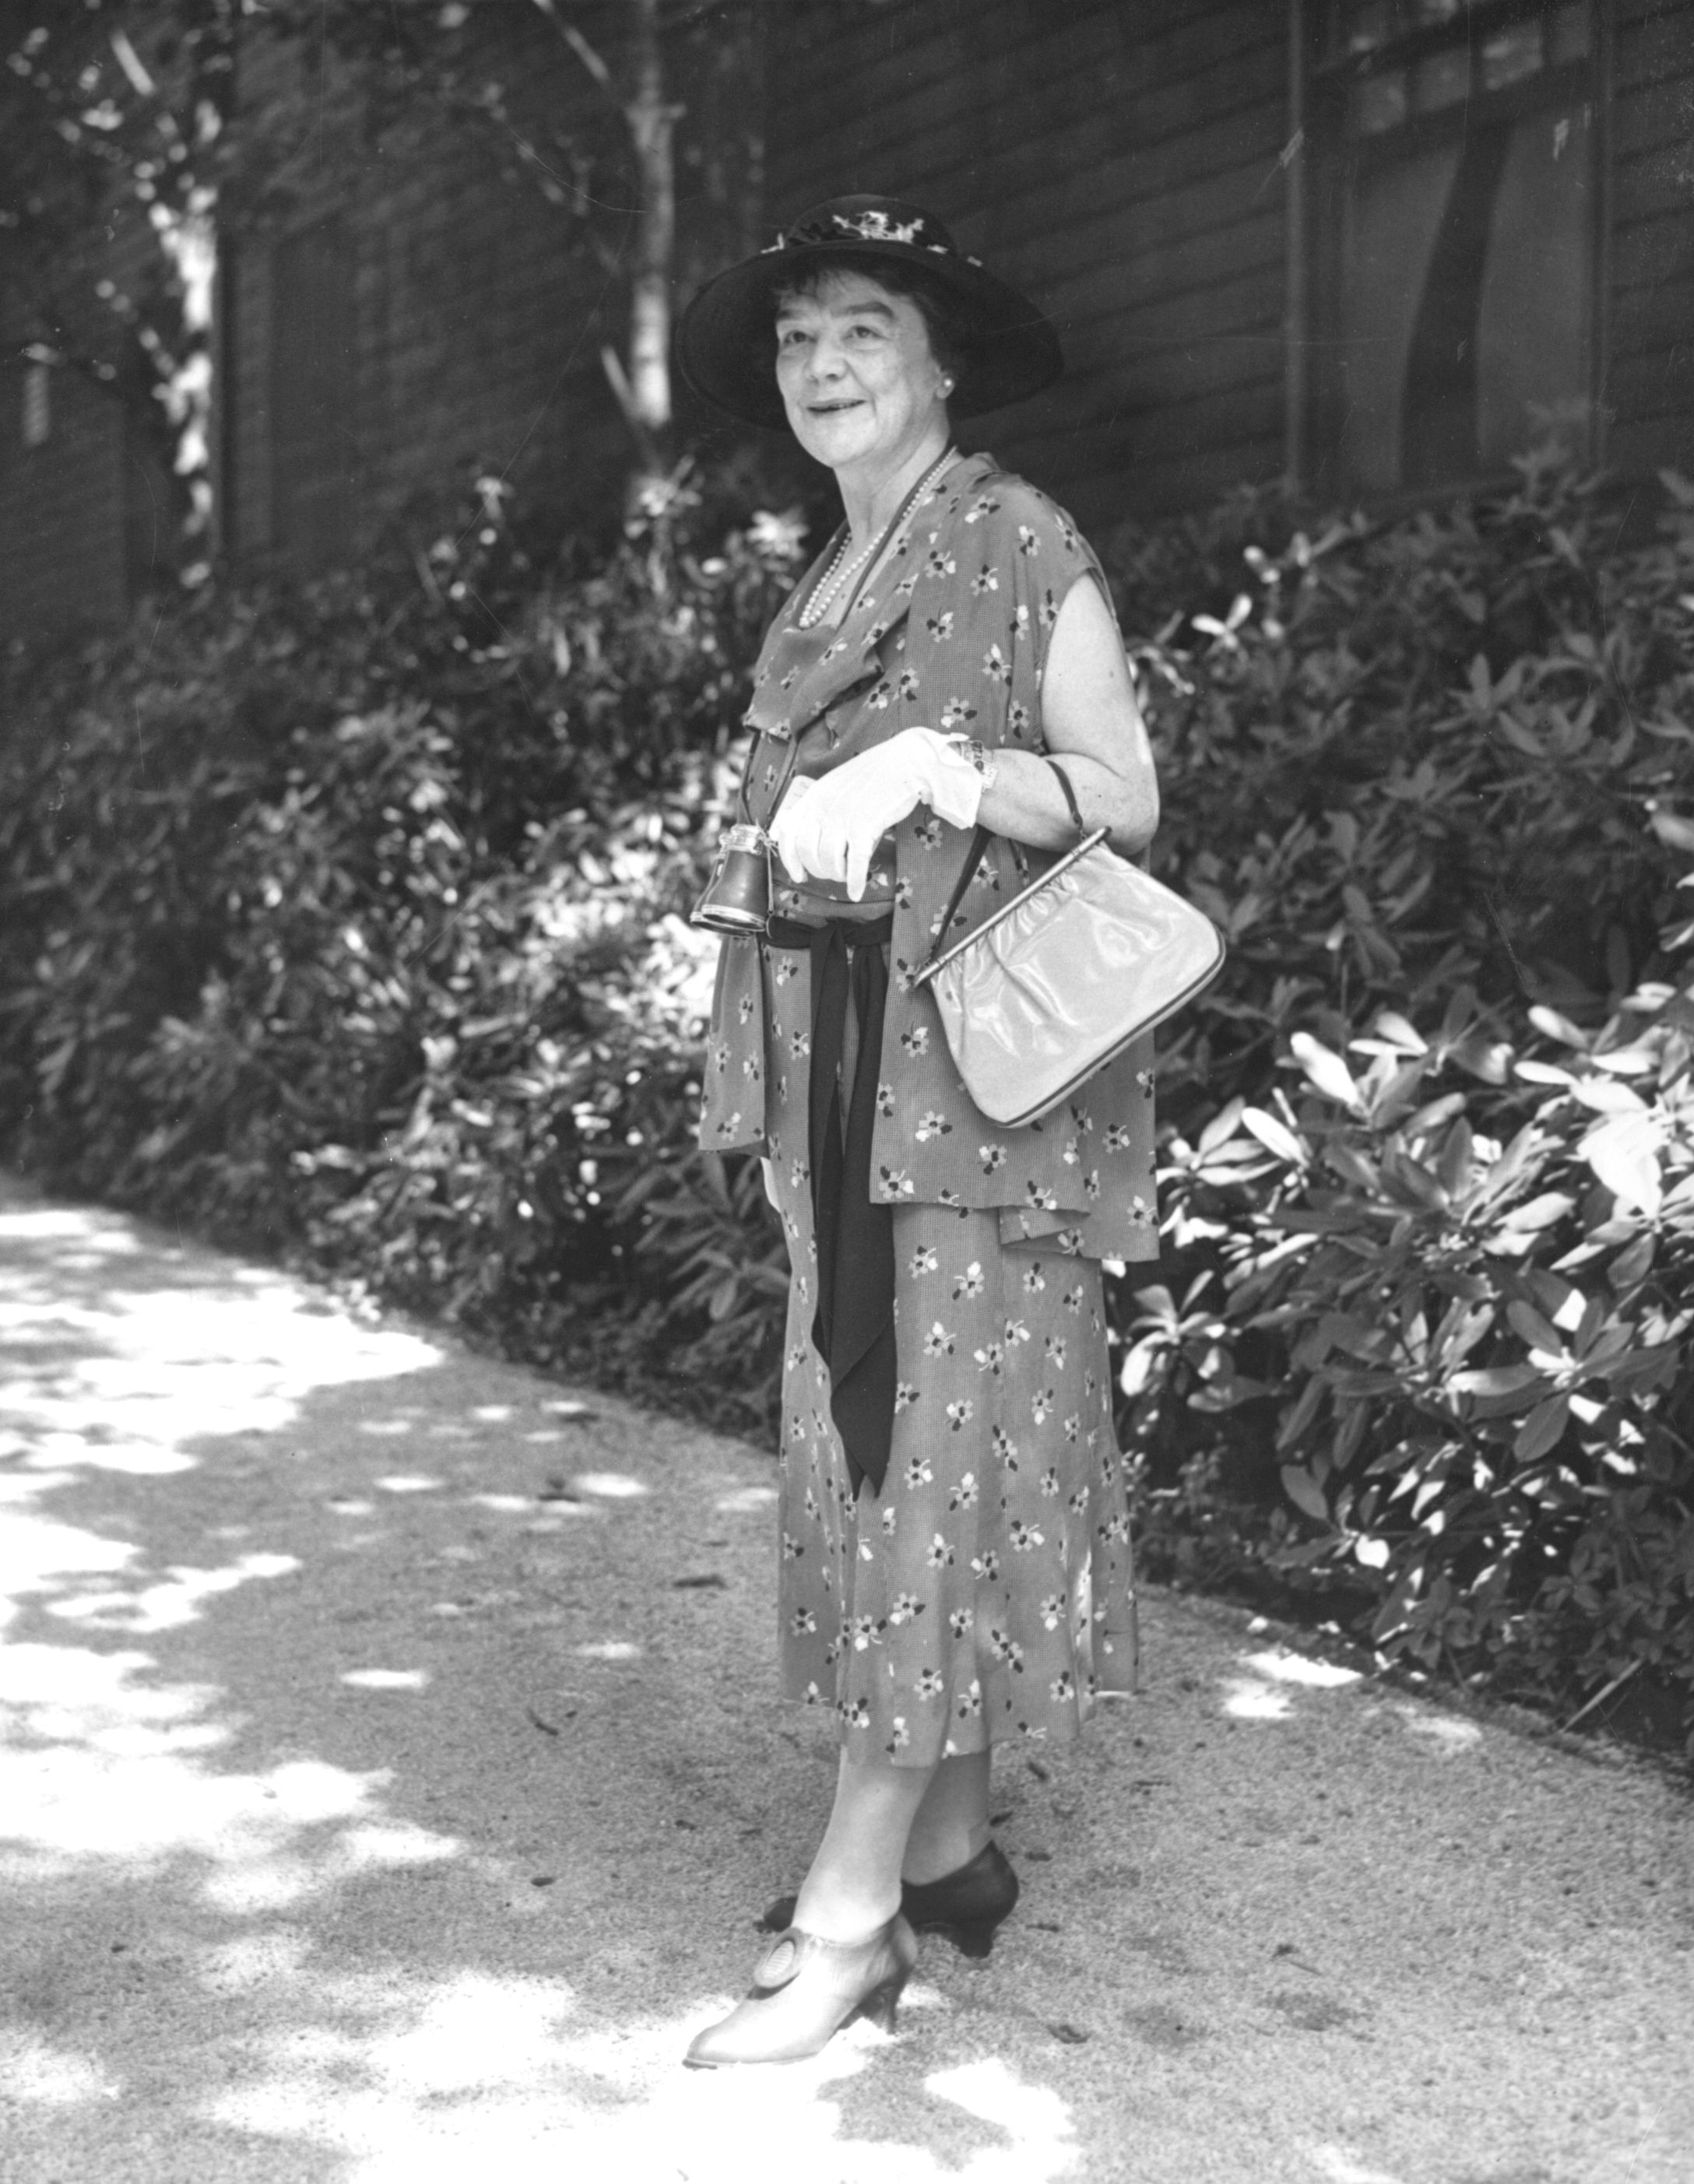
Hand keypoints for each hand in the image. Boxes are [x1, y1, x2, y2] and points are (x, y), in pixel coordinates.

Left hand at [768, 730, 986, 900]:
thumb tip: (807, 837)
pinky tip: (856, 892)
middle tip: (832, 873)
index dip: (790, 860)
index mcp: (814, 796)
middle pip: (808, 852)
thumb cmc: (873, 775)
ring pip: (828, 860)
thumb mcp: (836, 785)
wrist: (905, 761)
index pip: (788, 833)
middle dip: (818, 870)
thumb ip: (819, 807)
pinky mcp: (866, 826)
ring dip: (837, 875)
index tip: (799, 875)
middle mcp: (824, 807)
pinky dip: (855, 882)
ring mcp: (844, 816)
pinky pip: (855, 863)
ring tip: (847, 875)